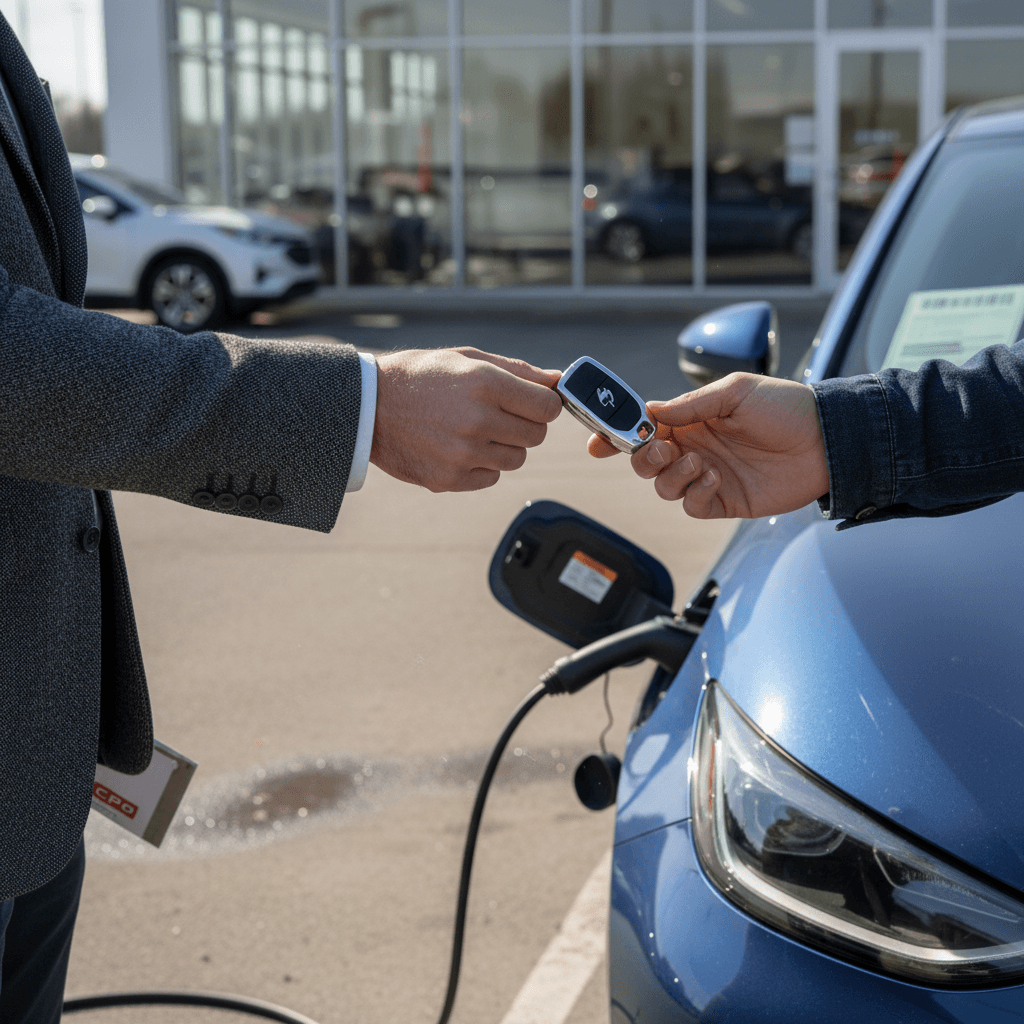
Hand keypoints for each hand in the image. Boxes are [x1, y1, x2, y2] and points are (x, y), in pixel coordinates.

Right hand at [371, 347, 561, 490]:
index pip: (547, 407)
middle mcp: (477, 420)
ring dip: (503, 446)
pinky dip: (481, 465)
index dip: (544, 405)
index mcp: (485, 384)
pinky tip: (457, 446)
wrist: (366, 406)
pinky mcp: (449, 479)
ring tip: (474, 430)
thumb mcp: (466, 359)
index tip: (532, 403)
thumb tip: (557, 380)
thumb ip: (517, 371)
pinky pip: (491, 477)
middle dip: (525, 425)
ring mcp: (463, 454)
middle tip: (498, 415)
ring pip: (515, 459)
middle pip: (536, 436)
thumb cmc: (420, 376)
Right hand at [588, 373, 828, 518]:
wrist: (827, 441)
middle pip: (643, 462)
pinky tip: (716, 478)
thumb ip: (691, 404)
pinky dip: (695, 493)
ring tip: (702, 463)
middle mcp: (693, 448)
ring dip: (673, 476)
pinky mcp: (724, 501)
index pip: (641, 429)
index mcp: (690, 420)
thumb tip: (650, 412)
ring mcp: (707, 476)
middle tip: (663, 451)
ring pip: (663, 487)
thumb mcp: (736, 391)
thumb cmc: (785, 407)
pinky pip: (692, 506)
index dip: (615, 436)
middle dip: (642, 459)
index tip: (597, 443)